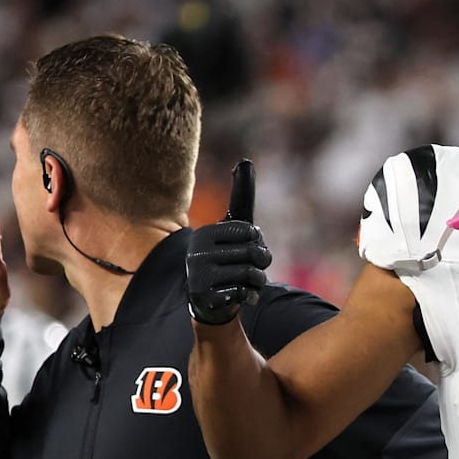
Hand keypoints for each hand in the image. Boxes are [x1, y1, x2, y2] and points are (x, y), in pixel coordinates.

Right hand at [187, 160, 270, 324]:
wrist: (208, 297)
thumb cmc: (226, 254)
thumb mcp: (233, 225)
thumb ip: (241, 196)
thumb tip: (245, 160)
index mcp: (206, 232)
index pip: (252, 232)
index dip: (257, 241)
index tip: (245, 245)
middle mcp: (197, 252)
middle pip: (255, 254)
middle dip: (261, 262)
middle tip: (251, 266)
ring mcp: (199, 275)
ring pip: (252, 275)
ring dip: (257, 280)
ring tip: (245, 281)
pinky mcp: (205, 296)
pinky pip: (244, 293)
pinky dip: (249, 295)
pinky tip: (240, 295)